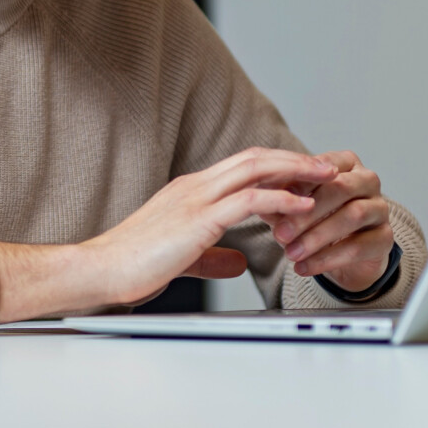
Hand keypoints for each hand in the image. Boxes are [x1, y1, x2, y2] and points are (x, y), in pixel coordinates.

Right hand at [0, 147, 335, 320]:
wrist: (100, 270)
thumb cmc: (131, 265)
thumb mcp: (182, 258)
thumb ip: (211, 256)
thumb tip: (237, 262)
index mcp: (189, 191)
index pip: (242, 165)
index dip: (276, 166)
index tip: (304, 174)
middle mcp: (194, 187)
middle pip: (254, 157)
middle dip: (294, 159)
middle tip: (327, 165)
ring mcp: (195, 199)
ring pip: (255, 169)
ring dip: (295, 170)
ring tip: (326, 178)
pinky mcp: (197, 219)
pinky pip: (248, 200)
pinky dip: (280, 199)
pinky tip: (301, 205)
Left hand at [261, 150, 396, 294]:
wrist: (343, 253)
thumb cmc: (318, 219)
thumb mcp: (293, 206)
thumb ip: (278, 196)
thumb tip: (256, 194)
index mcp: (344, 163)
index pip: (322, 166)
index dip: (297, 183)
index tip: (272, 199)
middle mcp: (367, 180)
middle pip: (340, 188)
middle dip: (307, 212)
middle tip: (280, 233)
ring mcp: (380, 208)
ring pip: (353, 216)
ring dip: (317, 237)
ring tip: (291, 253)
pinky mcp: (385, 238)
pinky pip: (359, 247)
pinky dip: (328, 259)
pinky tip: (304, 267)